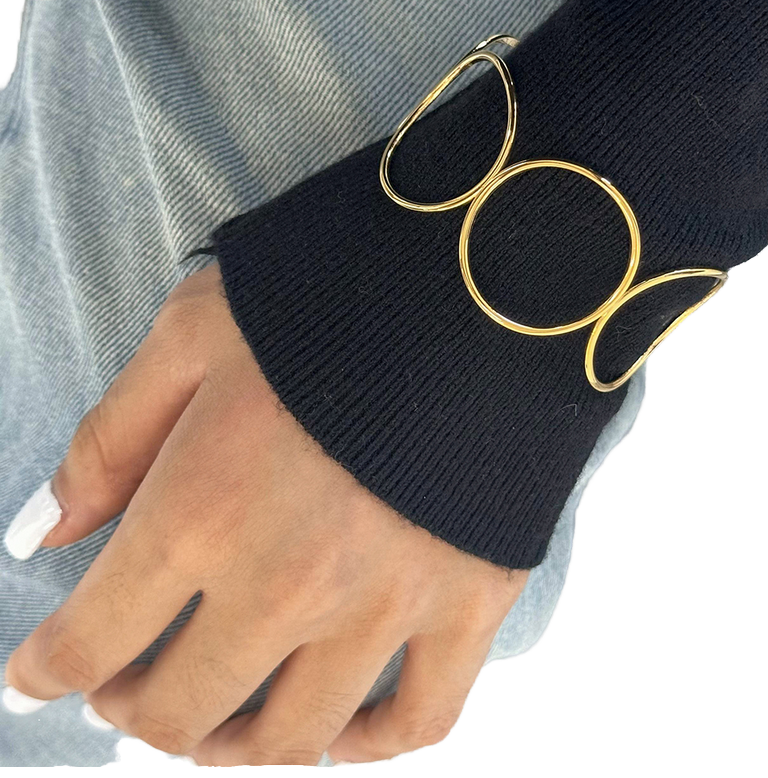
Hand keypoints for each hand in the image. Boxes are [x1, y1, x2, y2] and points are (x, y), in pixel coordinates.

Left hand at [3, 264, 526, 764]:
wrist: (484, 275)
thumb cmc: (329, 293)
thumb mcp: (194, 331)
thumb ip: (111, 437)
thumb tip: (42, 535)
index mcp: (202, 508)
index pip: (92, 639)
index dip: (47, 669)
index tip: (37, 674)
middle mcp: (288, 582)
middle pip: (182, 710)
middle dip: (133, 708)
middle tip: (129, 683)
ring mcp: (388, 603)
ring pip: (292, 737)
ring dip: (234, 744)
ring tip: (222, 715)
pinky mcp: (472, 601)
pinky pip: (420, 719)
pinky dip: (369, 746)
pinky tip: (340, 733)